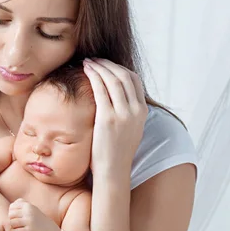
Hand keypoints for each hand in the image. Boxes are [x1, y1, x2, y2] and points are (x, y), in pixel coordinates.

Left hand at [8, 199, 50, 230]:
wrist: (48, 230)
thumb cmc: (35, 218)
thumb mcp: (29, 208)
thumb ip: (19, 203)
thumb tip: (9, 207)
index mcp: (28, 205)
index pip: (11, 207)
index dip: (11, 212)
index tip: (15, 217)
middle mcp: (29, 211)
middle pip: (10, 215)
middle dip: (11, 220)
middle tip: (15, 224)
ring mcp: (30, 221)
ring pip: (12, 223)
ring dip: (12, 227)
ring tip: (17, 228)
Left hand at [83, 58, 148, 181]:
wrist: (113, 171)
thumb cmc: (115, 152)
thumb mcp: (129, 129)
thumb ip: (127, 113)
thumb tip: (118, 100)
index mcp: (142, 112)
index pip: (135, 80)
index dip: (119, 68)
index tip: (106, 65)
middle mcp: (136, 111)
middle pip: (124, 76)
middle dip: (108, 64)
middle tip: (95, 59)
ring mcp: (123, 114)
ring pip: (113, 80)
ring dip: (99, 67)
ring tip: (88, 62)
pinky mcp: (108, 118)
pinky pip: (101, 90)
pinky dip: (93, 76)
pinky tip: (86, 71)